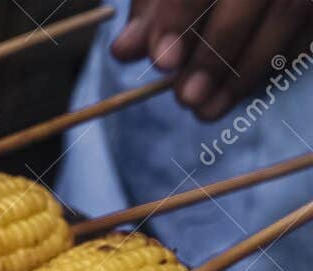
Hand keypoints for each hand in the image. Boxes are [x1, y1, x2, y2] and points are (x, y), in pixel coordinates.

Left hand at [112, 0, 312, 119]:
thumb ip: (151, 10)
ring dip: (246, 71)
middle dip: (217, 52)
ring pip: (292, 12)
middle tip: (186, 98)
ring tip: (206, 110)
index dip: (180, 17)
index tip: (163, 63)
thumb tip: (125, 51)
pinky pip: (309, 32)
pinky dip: (276, 63)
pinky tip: (239, 90)